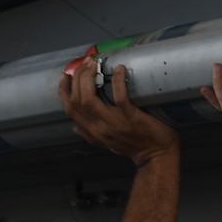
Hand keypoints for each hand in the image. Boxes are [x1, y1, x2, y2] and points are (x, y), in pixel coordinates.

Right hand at [59, 57, 177, 166]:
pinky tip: (119, 70)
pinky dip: (117, 82)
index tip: (66, 76)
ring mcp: (115, 122)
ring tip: (93, 64)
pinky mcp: (132, 118)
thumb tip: (75, 128)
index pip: (71, 109)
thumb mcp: (107, 144)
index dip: (64, 91)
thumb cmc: (134, 148)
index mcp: (93, 131)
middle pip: (78, 100)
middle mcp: (100, 127)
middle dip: (77, 78)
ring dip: (89, 78)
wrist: (156, 157)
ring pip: (90, 99)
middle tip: (85, 64)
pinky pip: (120, 97)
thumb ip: (89, 135)